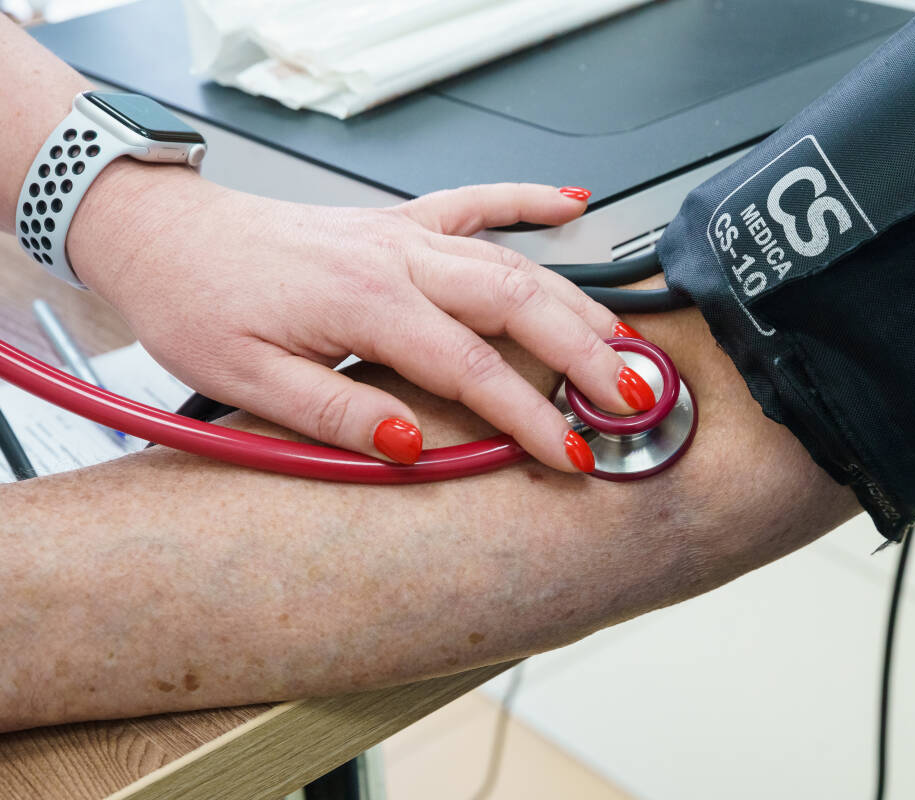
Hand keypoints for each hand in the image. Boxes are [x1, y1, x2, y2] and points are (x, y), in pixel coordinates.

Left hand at [66, 163, 654, 471]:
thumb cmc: (199, 304)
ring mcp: (403, 235)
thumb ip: (338, 416)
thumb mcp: (250, 381)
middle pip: (519, 304)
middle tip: (631, 397)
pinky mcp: (397, 222)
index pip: (473, 369)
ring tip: (623, 343)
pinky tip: (570, 205)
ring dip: (576, 302)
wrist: (165, 237)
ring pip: (513, 262)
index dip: (531, 417)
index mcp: (366, 303)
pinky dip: (528, 201)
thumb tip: (412, 445)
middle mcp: (397, 260)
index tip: (572, 454)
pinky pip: (476, 202)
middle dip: (585, 355)